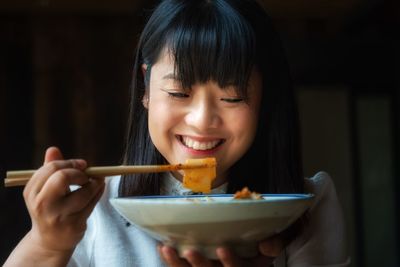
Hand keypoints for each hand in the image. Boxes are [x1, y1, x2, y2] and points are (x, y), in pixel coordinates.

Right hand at [23, 147, 104, 252]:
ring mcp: (58, 216)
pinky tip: (99, 188)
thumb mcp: (44, 189)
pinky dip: (98, 192)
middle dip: (80, 173)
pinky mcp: (74, 225)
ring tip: (97, 181)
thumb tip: (53, 149)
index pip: (52, 168)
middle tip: (87, 174)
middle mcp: (43, 204)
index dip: (70, 163)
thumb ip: (49, 169)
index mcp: (32, 192)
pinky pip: (92, 203)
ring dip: (95, 183)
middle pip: (63, 177)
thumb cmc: (49, 208)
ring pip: (84, 192)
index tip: (81, 164)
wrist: (50, 241)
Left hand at [158, 235, 282, 266]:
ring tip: (167, 249)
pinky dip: (173, 262)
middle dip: (201, 265)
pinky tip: (164, 250)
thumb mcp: (274, 248)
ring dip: (179, 264)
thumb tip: (267, 244)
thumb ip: (277, 243)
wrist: (254, 256)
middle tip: (190, 251)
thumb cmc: (262, 249)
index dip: (231, 263)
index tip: (223, 249)